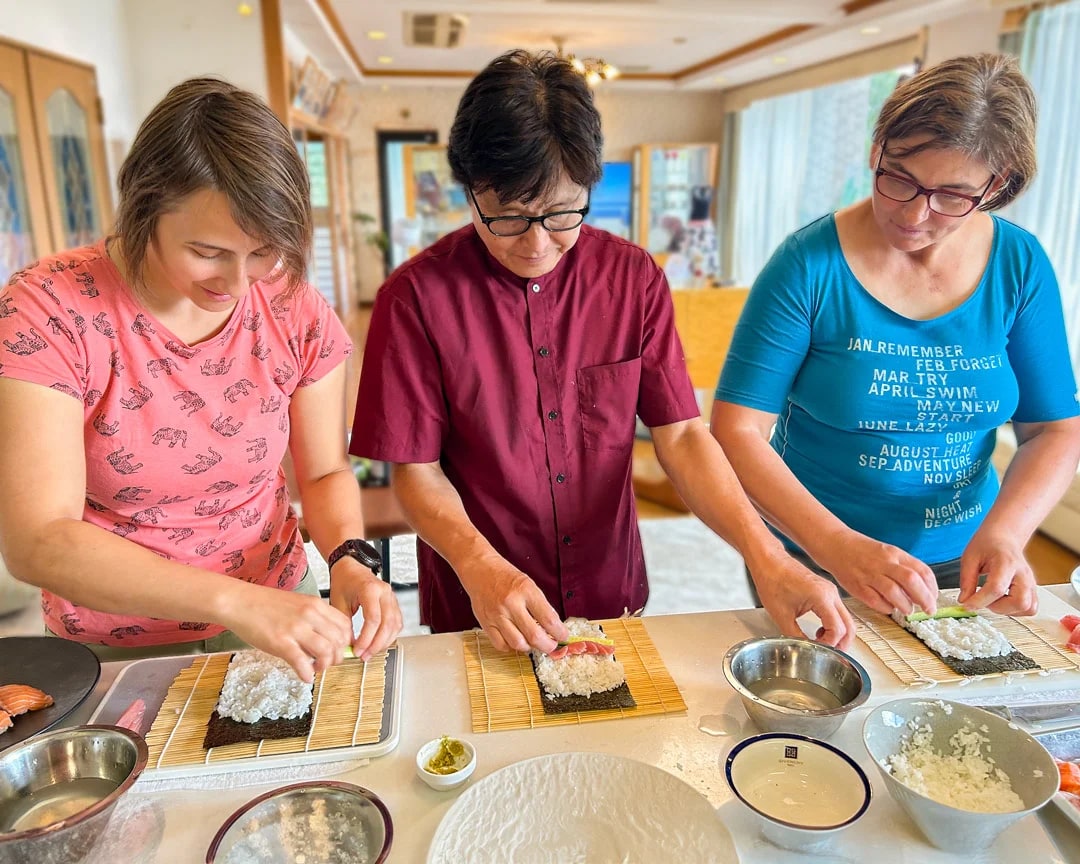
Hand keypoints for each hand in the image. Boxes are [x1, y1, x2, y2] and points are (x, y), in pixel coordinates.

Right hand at [223, 584, 353, 682]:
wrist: (239, 602)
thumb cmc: (265, 605)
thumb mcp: (297, 604)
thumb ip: (313, 618)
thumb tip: (326, 639)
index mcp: (315, 605)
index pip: (345, 625)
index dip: (345, 642)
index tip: (339, 650)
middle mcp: (309, 615)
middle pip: (339, 641)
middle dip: (337, 657)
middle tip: (327, 663)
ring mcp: (295, 628)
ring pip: (326, 652)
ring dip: (325, 666)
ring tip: (315, 669)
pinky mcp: (280, 642)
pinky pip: (302, 664)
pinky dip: (308, 675)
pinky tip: (305, 677)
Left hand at [329, 558, 403, 659]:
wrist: (351, 568)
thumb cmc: (344, 581)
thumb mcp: (338, 602)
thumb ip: (344, 624)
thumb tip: (349, 645)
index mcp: (370, 589)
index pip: (373, 619)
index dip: (366, 638)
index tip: (358, 649)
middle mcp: (385, 592)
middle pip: (387, 624)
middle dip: (376, 644)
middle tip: (365, 656)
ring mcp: (392, 597)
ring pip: (395, 625)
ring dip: (384, 642)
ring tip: (371, 652)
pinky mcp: (393, 603)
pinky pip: (397, 622)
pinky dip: (390, 635)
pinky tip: (380, 643)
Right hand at [460, 555, 568, 653]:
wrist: (480, 569)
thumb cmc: (506, 576)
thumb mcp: (529, 584)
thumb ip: (540, 605)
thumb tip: (553, 627)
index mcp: (525, 590)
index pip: (548, 619)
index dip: (560, 633)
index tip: (563, 637)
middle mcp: (511, 603)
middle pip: (534, 636)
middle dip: (548, 646)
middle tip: (552, 646)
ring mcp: (497, 615)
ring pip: (517, 644)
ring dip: (530, 648)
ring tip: (533, 643)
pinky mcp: (485, 623)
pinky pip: (501, 645)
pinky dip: (511, 647)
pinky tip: (516, 640)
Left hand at [752, 554, 856, 650]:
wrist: (768, 560)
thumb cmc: (772, 579)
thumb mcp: (781, 615)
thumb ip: (795, 636)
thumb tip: (804, 650)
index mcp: (821, 597)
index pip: (838, 629)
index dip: (830, 644)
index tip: (818, 650)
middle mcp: (830, 593)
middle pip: (850, 626)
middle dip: (841, 643)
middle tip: (828, 654)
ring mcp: (830, 590)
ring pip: (846, 619)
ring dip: (838, 634)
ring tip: (822, 643)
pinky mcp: (826, 590)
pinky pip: (838, 611)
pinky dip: (834, 624)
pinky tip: (820, 630)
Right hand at [817, 532, 937, 616]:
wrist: (836, 545)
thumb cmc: (864, 551)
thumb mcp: (888, 553)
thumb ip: (905, 568)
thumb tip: (923, 590)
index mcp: (895, 554)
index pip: (922, 571)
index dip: (932, 588)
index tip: (934, 598)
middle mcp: (884, 563)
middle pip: (911, 581)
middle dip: (925, 599)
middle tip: (928, 609)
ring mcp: (870, 574)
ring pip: (894, 592)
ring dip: (905, 605)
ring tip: (907, 609)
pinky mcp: (857, 586)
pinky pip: (876, 601)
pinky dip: (887, 608)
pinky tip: (889, 607)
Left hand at [957, 527, 1037, 615]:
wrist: (1004, 537)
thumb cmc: (987, 544)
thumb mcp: (969, 557)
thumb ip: (966, 580)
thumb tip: (964, 601)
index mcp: (1006, 562)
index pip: (996, 588)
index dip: (980, 600)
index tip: (966, 604)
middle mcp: (1023, 574)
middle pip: (1020, 602)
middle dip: (997, 607)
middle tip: (983, 599)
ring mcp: (1031, 582)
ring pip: (1027, 608)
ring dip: (1006, 610)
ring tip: (992, 598)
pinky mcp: (1032, 589)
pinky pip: (1030, 608)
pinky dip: (1015, 610)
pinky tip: (1002, 601)